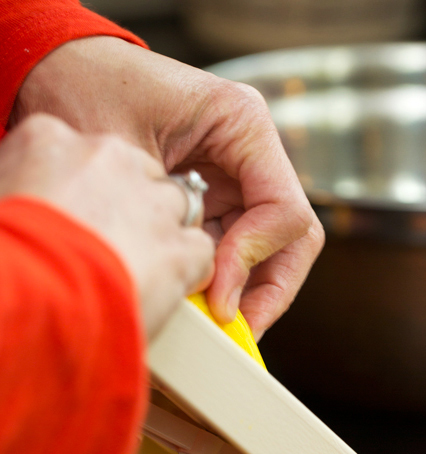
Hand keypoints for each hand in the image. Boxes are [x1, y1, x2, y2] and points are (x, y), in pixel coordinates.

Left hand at [11, 36, 324, 337]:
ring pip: (272, 251)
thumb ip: (177, 221)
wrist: (57, 73)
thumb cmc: (87, 92)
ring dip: (247, 291)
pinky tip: (196, 303)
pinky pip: (237, 250)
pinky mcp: (219, 199)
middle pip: (292, 238)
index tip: (217, 299)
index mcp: (243, 123)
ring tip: (213, 324)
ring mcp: (238, 177)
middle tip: (236, 331)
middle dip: (268, 290)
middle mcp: (252, 151)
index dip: (254, 261)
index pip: (284, 212)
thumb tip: (216, 297)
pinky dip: (222, 281)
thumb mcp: (126, 154)